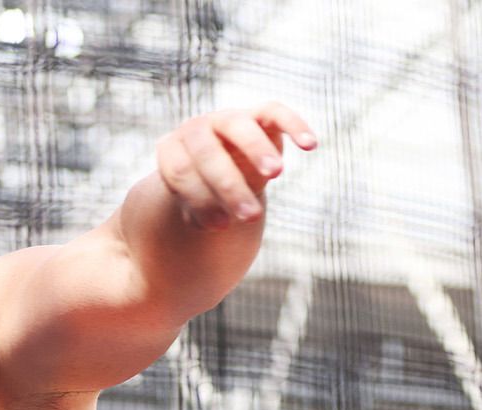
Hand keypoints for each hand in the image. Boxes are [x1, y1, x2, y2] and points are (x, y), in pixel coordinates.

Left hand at [156, 102, 316, 230]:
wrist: (224, 168)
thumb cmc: (206, 193)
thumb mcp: (198, 207)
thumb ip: (202, 212)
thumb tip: (218, 221)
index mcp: (171, 150)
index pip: (179, 171)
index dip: (199, 200)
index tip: (221, 227)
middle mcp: (195, 128)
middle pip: (206, 152)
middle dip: (229, 186)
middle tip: (251, 216)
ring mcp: (226, 118)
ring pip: (239, 126)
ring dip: (257, 149)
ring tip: (276, 174)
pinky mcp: (258, 113)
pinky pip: (275, 111)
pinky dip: (294, 125)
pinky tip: (310, 145)